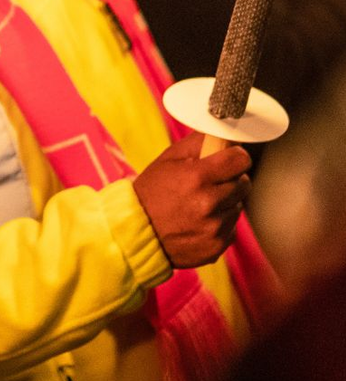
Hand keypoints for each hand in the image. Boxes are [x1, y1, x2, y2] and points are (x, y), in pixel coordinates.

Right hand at [132, 133, 251, 267]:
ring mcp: (214, 227)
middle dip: (230, 180)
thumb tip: (222, 134)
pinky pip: (231, 228)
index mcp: (197, 177)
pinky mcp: (217, 246)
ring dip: (224, 202)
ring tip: (199, 204)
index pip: (240, 160)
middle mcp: (209, 203)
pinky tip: (198, 222)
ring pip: (237, 206)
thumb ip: (197, 143)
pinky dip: (219, 223)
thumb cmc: (151, 191)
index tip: (229, 158)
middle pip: (244, 183)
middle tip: (210, 182)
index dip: (236, 157)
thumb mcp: (167, 159)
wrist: (136, 231)